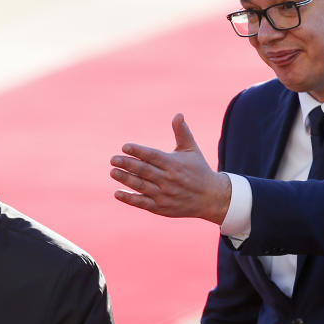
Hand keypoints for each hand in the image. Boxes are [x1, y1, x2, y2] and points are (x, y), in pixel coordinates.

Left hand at [110, 113, 231, 223]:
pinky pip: (142, 203)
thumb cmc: (198, 170)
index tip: (125, 146)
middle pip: (145, 171)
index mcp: (174, 164)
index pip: (153, 156)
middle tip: (113, 159)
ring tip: (113, 172)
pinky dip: (130, 199)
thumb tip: (178, 114)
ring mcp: (164, 195)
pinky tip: (117, 193)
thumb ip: (182, 132)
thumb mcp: (192, 150)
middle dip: (128, 164)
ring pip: (141, 186)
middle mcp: (169, 179)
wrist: (210, 198)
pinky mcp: (161, 208)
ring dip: (126, 179)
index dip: (138, 151)